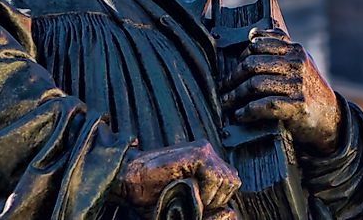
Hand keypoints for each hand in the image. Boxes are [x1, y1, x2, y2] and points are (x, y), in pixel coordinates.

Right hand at [117, 140, 239, 212]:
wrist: (130, 180)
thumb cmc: (151, 195)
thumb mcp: (185, 199)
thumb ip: (205, 198)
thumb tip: (229, 211)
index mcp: (205, 162)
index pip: (230, 182)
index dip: (217, 199)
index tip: (199, 205)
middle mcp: (207, 152)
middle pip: (232, 181)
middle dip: (217, 198)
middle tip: (195, 201)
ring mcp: (204, 150)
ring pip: (228, 180)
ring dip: (212, 195)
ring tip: (191, 196)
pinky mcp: (198, 152)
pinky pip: (217, 176)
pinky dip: (207, 190)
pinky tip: (190, 189)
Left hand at [221, 28, 341, 154]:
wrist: (330, 117)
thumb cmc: (308, 87)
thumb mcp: (299, 61)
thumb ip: (279, 46)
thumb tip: (252, 34)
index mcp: (295, 49)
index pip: (258, 44)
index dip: (241, 57)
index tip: (234, 69)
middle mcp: (297, 63)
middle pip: (252, 64)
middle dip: (233, 78)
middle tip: (224, 88)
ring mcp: (298, 84)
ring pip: (255, 84)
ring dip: (235, 96)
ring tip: (226, 103)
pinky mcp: (297, 106)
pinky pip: (264, 105)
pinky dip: (247, 111)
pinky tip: (240, 115)